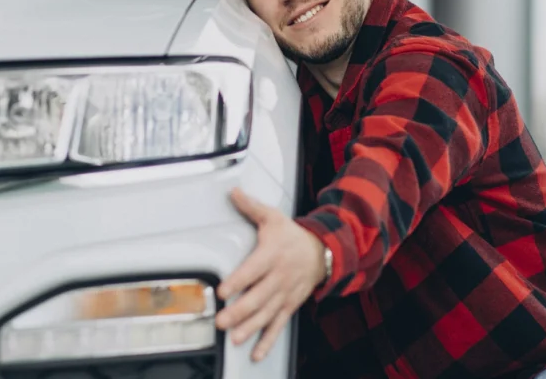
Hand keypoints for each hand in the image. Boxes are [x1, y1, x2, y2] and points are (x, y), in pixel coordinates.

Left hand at [216, 187, 326, 361]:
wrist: (324, 251)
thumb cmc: (293, 235)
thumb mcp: (273, 217)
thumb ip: (251, 207)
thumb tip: (233, 192)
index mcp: (272, 255)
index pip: (253, 270)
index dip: (238, 281)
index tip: (222, 290)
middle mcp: (279, 277)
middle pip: (258, 297)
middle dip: (239, 311)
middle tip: (222, 321)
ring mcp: (285, 294)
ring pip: (267, 314)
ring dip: (250, 328)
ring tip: (235, 338)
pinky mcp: (289, 305)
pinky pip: (278, 325)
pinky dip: (268, 341)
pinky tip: (256, 352)